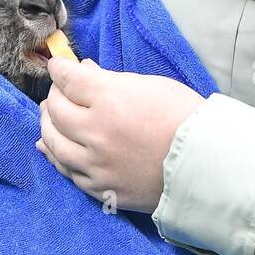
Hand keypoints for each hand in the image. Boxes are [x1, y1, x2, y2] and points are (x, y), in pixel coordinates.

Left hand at [35, 57, 204, 213]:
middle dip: (53, 96)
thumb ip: (111, 80)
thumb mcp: (151, 85)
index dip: (59, 69)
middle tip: (56, 91)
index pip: (68, 79)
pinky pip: (68, 171)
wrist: (208, 164)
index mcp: (108, 100)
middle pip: (56, 110)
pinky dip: (56, 157)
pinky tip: (50, 148)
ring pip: (54, 143)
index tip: (58, 66)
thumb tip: (84, 71)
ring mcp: (96, 164)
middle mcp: (96, 132)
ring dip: (47, 126)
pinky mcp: (102, 188)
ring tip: (49, 116)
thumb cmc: (185, 118)